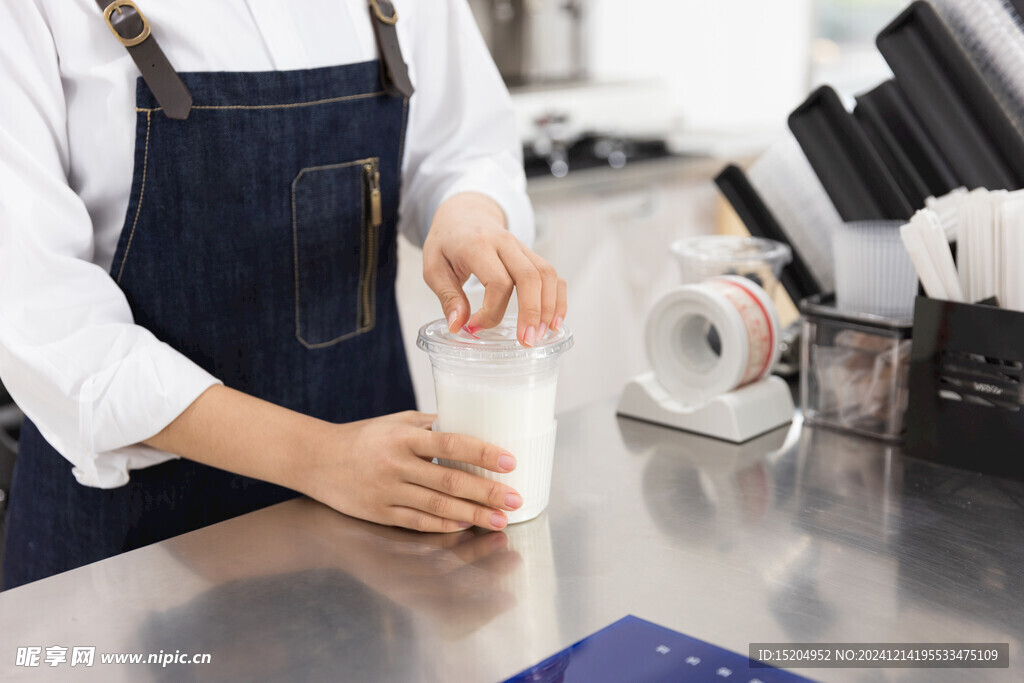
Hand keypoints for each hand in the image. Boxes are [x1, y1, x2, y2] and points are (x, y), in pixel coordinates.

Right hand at [298, 411, 522, 532]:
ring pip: (438, 506)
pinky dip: (444, 524)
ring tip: (500, 520)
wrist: (315, 459)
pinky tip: (465, 525)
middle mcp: (396, 464)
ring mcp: (387, 492)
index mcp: (403, 436)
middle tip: (515, 499)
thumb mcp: (394, 421)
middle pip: (450, 481)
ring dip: (473, 514)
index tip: (509, 462)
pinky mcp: (379, 513)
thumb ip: (429, 425)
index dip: (482, 453)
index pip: (450, 444)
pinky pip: (418, 522)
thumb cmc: (361, 437)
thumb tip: (468, 424)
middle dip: (487, 492)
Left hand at [423, 192, 566, 345]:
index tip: (475, 327)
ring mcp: (522, 248)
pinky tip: (555, 322)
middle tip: (526, 341)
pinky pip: (553, 275)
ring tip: (541, 336)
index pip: (498, 282)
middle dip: (531, 312)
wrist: (463, 214)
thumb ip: (447, 297)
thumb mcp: (433, 267)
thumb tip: (458, 326)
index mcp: (478, 245)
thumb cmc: (447, 242)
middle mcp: (505, 243)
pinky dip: (558, 298)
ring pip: (546, 275)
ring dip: (548, 308)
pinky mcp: (531, 256)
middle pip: (529, 277)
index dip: (491, 311)